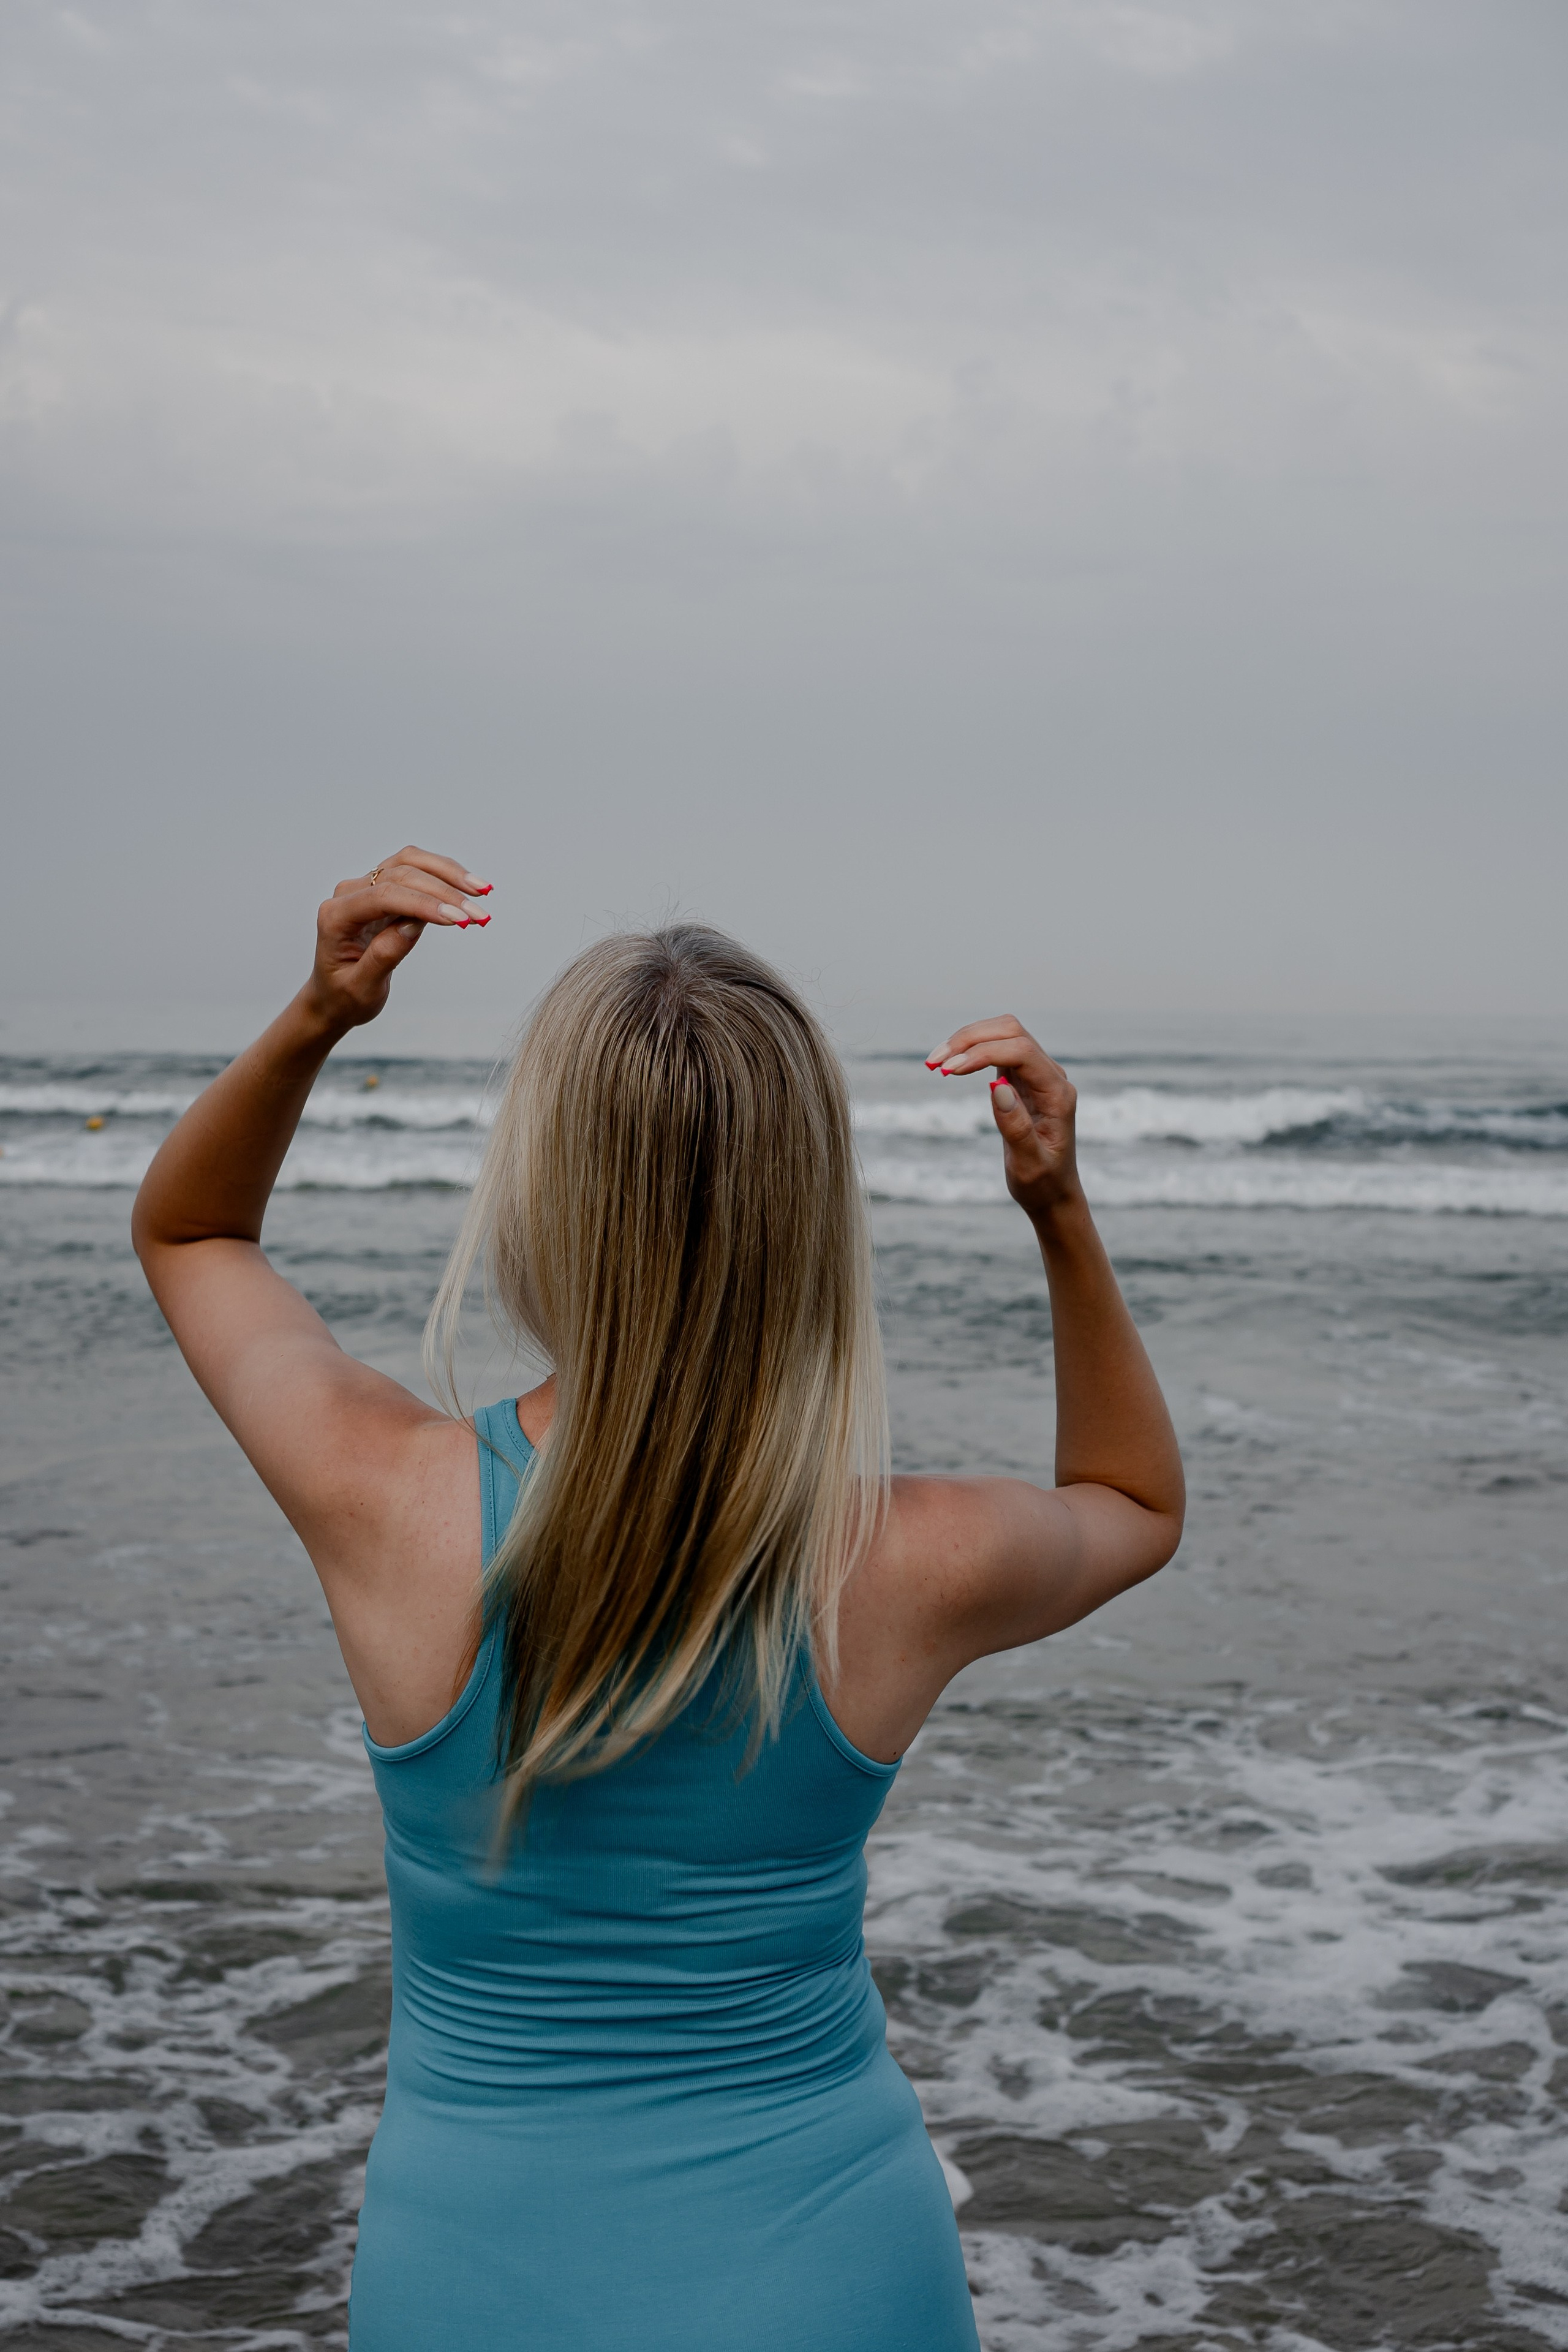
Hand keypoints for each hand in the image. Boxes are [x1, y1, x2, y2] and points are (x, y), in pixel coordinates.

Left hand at [303, 847, 492, 1030]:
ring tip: (482, 891)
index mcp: (335, 916)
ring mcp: (366, 887)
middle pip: (401, 875)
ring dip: (448, 875)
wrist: (333, 997)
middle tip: (479, 915)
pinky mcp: (384, 889)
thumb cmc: (344, 997)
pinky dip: (443, 878)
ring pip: (410, 863)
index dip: (424, 904)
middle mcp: (348, 894)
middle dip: (445, 893)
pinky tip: (468, 890)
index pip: (384, 896)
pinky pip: (415, 871)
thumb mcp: (362, 987)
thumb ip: (384, 955)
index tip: (458, 919)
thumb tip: (413, 924)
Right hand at [926, 1016, 1080, 1217]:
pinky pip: (997, 1049)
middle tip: (935, 1061)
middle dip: (971, 1038)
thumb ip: (1016, 1127)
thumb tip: (998, 1087)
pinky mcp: (1021, 1079)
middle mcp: (1051, 1077)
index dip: (983, 1053)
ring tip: (935, 1061)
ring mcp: (1036, 1075)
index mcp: (1058, 1094)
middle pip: (1012, 1032)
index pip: (1022, 1052)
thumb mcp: (1029, 1164)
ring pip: (1003, 1035)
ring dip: (967, 1041)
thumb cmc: (1043, 1182)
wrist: (1053, 1192)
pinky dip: (971, 1051)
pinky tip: (950, 1065)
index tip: (949, 1071)